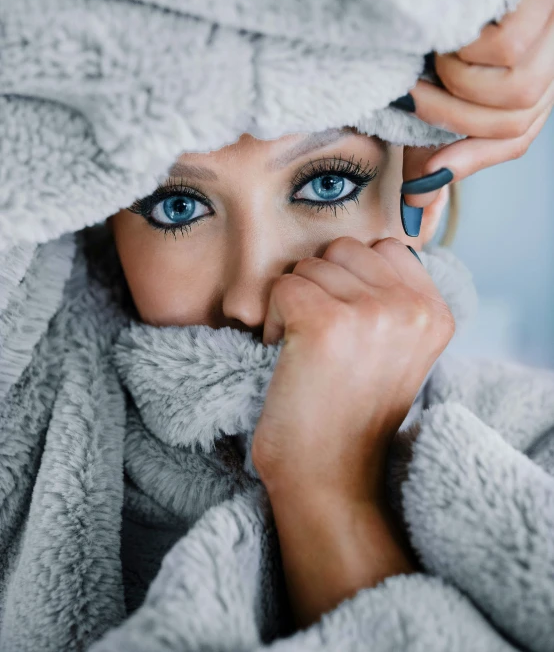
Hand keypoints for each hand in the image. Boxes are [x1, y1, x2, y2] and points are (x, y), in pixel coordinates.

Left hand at [251, 236, 454, 504]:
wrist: (330, 478)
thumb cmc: (352, 413)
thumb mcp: (398, 350)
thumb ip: (394, 299)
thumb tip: (358, 251)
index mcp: (434, 312)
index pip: (385, 247)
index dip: (352, 278)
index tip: (348, 323)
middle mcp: (411, 307)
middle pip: (343, 250)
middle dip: (321, 285)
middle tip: (320, 337)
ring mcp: (371, 313)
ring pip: (309, 266)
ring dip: (295, 302)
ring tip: (304, 350)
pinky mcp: (324, 323)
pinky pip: (281, 287)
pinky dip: (272, 319)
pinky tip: (284, 354)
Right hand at [401, 0, 553, 207]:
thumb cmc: (421, 27)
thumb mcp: (428, 98)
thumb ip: (432, 152)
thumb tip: (418, 211)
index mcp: (531, 74)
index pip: (518, 136)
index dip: (472, 158)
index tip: (428, 166)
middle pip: (519, 117)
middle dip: (456, 118)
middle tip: (416, 94)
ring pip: (516, 90)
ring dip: (458, 81)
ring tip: (436, 54)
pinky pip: (507, 49)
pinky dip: (467, 49)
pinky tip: (454, 26)